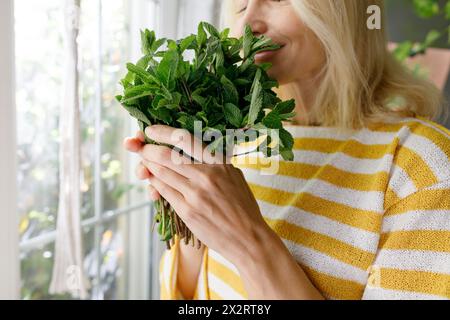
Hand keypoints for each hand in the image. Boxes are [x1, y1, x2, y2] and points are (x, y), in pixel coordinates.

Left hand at [123, 125, 272, 264]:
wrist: (248, 237)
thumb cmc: (243, 206)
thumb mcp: (235, 175)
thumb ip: (215, 162)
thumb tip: (194, 149)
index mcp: (219, 162)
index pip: (185, 139)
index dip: (163, 132)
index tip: (151, 130)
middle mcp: (206, 175)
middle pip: (165, 155)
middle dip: (147, 149)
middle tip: (140, 148)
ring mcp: (195, 194)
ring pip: (160, 173)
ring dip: (148, 166)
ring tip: (144, 163)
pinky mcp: (187, 211)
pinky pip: (163, 191)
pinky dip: (154, 184)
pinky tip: (152, 181)